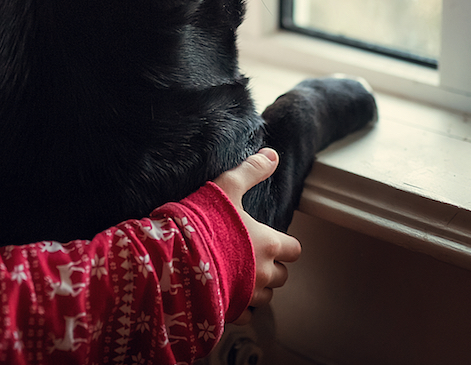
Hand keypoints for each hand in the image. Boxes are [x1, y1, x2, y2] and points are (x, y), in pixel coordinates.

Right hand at [213, 148, 301, 324]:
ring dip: (257, 288)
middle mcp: (263, 273)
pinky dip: (240, 308)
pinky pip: (245, 316)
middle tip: (253, 257)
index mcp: (268, 244)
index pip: (294, 250)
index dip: (285, 245)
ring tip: (240, 276)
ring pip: (265, 298)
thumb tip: (272, 155)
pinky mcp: (230, 311)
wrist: (176, 259)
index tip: (272, 240)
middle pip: (282, 276)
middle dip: (273, 268)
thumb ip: (250, 171)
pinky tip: (227, 295)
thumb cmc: (203, 223)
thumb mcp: (226, 187)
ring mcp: (248, 295)